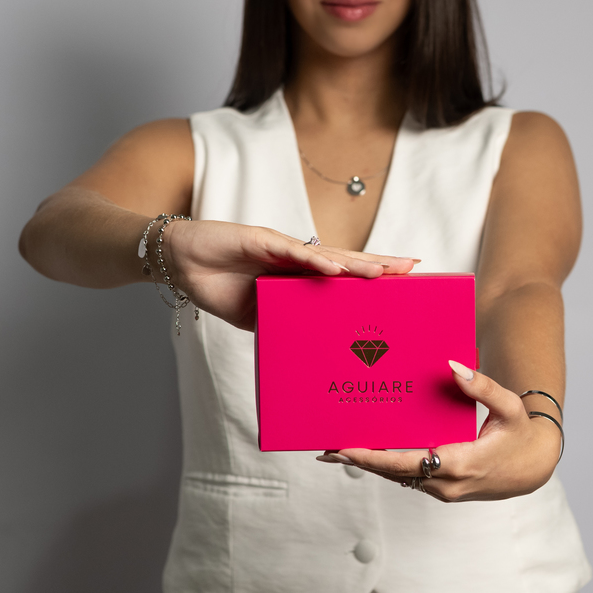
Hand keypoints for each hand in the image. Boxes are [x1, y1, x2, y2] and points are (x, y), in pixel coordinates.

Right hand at [161, 220, 417, 330]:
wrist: (180, 262)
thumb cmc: (216, 285)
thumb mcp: (255, 315)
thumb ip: (281, 324)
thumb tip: (307, 351)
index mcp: (298, 277)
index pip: (343, 277)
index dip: (372, 278)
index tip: (403, 283)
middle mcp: (297, 260)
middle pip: (346, 262)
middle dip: (379, 266)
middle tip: (413, 267)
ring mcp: (282, 249)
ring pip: (328, 256)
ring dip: (357, 264)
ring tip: (386, 271)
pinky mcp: (262, 241)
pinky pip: (293, 254)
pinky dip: (315, 262)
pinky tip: (337, 269)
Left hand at [321, 361, 562, 501]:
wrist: (534, 468)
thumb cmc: (521, 434)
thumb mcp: (508, 407)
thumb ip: (482, 386)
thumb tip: (453, 366)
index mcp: (461, 463)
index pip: (406, 463)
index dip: (372, 458)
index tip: (345, 450)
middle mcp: (448, 483)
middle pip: (393, 473)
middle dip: (360, 461)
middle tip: (326, 449)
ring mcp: (444, 490)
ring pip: (399, 478)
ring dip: (370, 465)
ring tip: (337, 451)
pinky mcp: (443, 489)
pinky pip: (409, 478)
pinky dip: (386, 467)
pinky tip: (368, 454)